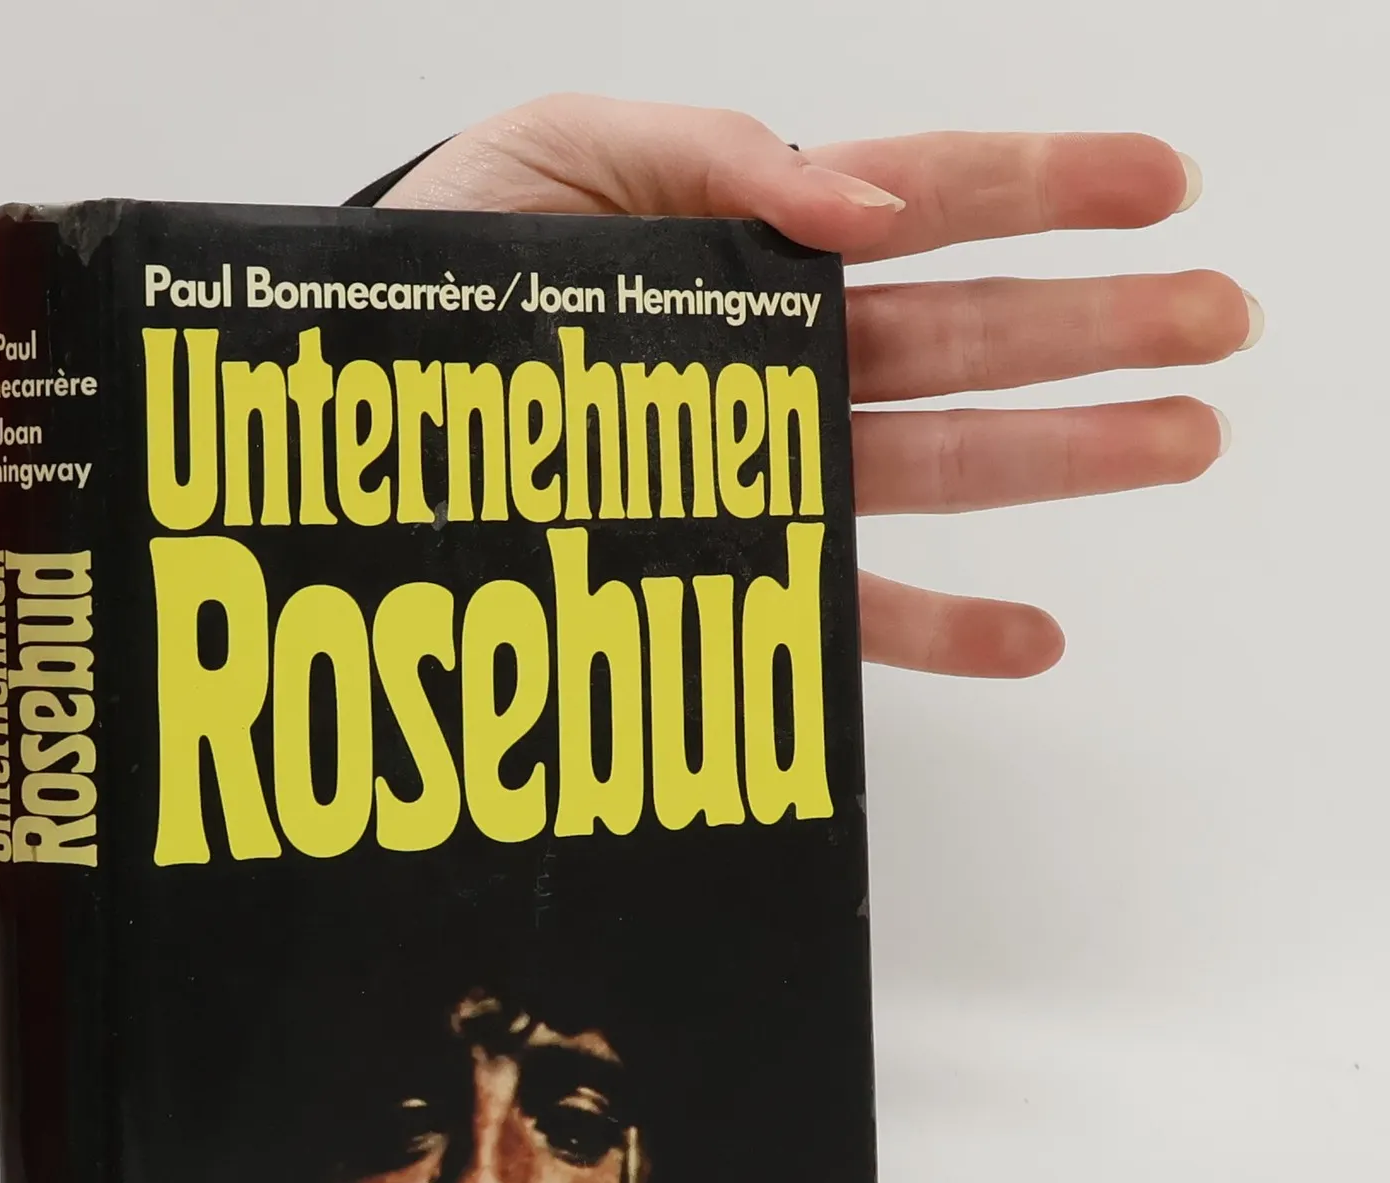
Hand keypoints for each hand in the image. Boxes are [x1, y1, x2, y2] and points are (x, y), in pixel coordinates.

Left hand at [382, 95, 1258, 677]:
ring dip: (1064, 455)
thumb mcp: (563, 151)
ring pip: (942, 459)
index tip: (1164, 184)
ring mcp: (766, 465)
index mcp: (756, 238)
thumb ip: (711, 154)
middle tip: (1221, 321)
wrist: (356, 385)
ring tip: (1181, 441)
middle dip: (1099, 326)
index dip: (1052, 185)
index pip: (931, 200)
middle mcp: (786, 354)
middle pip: (972, 332)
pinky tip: (1030, 635)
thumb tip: (864, 198)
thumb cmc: (453, 250)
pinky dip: (942, 626)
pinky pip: (848, 604)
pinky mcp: (727, 569)